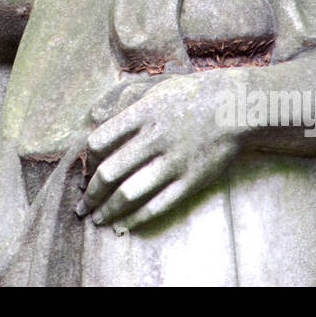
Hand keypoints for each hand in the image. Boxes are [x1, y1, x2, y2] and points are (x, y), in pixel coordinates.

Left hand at [76, 73, 242, 233]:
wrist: (234, 108)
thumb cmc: (189, 96)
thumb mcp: (154, 92)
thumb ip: (125, 107)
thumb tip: (95, 122)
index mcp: (142, 114)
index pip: (99, 142)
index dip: (87, 161)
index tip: (86, 171)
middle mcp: (154, 138)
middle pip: (110, 172)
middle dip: (90, 194)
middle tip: (81, 206)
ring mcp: (174, 162)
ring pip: (130, 193)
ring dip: (109, 210)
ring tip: (98, 219)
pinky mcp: (191, 180)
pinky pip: (158, 205)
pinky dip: (136, 218)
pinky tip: (124, 224)